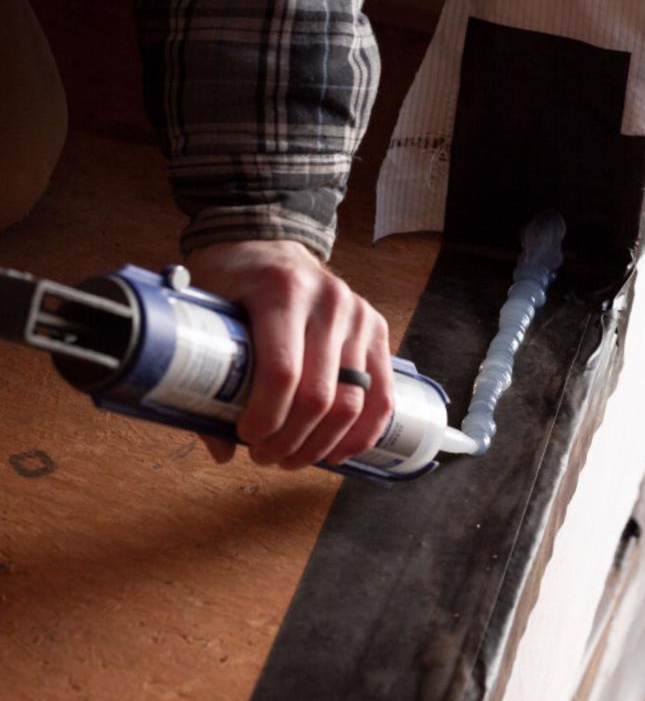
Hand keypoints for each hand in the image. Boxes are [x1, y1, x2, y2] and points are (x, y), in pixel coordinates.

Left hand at [186, 240, 393, 468]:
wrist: (268, 242)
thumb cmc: (234, 279)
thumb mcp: (207, 307)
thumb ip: (206, 372)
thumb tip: (220, 447)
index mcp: (282, 291)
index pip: (282, 372)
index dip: (266, 418)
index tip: (247, 438)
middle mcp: (328, 301)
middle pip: (319, 395)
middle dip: (291, 440)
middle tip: (266, 456)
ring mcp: (358, 315)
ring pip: (352, 402)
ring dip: (323, 444)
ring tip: (295, 458)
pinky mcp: (377, 329)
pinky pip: (382, 395)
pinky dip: (363, 432)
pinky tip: (340, 451)